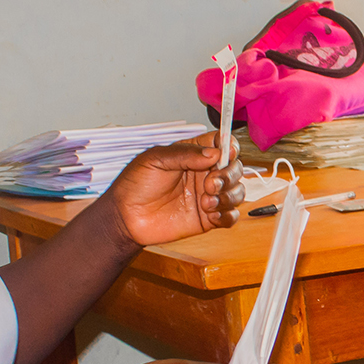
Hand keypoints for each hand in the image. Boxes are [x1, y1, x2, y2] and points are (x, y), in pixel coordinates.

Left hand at [101, 133, 244, 247]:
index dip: (230, 146)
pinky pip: (231, 217)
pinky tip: (211, 214)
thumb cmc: (135, 184)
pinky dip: (228, 215)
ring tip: (207, 202)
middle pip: (235, 168)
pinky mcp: (208, 219)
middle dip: (229, 175)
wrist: (125, 217)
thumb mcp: (156, 159)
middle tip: (210, 183)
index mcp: (194, 155)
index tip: (227, 153)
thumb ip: (185, 154)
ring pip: (238, 192)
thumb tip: (214, 153)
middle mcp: (205, 174)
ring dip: (229, 196)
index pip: (222, 144)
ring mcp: (208, 196)